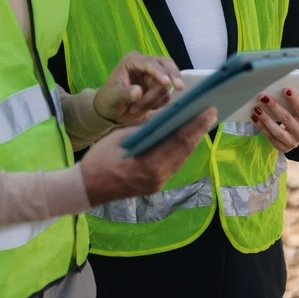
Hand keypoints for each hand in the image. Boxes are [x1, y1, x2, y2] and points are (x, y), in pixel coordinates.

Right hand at [80, 107, 216, 205]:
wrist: (87, 187)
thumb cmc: (101, 158)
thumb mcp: (122, 136)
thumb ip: (147, 129)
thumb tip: (168, 118)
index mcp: (149, 163)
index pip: (179, 141)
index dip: (196, 125)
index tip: (209, 111)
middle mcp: (158, 176)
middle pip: (185, 151)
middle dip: (199, 130)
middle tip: (211, 113)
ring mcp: (158, 183)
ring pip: (182, 159)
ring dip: (193, 140)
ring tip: (203, 123)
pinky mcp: (156, 185)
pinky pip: (174, 165)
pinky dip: (182, 150)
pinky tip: (186, 138)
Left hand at [94, 51, 183, 125]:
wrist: (112, 112)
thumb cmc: (109, 100)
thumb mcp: (113, 97)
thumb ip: (125, 94)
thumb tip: (138, 92)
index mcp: (133, 60)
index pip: (150, 63)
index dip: (159, 72)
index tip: (167, 83)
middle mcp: (146, 65)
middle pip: (167, 66)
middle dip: (173, 76)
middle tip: (180, 87)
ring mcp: (155, 76)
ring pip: (166, 87)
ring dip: (153, 101)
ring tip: (135, 109)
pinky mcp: (160, 88)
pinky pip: (166, 96)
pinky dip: (157, 105)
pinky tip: (145, 108)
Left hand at [251, 85, 298, 152]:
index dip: (294, 99)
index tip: (285, 89)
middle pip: (287, 119)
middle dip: (275, 107)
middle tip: (264, 96)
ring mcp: (292, 143)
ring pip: (277, 131)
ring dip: (265, 119)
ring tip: (256, 108)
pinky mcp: (282, 148)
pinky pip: (270, 138)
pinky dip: (261, 128)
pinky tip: (255, 117)